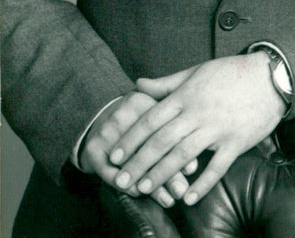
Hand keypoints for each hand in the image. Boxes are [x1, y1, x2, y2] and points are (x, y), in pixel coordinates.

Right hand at [80, 92, 197, 207]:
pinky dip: (127, 186)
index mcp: (141, 101)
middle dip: (168, 173)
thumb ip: (175, 130)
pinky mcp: (93, 150)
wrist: (98, 117)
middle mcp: (121, 115)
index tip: (193, 169)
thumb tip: (194, 165)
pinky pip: (110, 174)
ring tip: (168, 199)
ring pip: (132, 164)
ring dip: (150, 185)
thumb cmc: (137, 117)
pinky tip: (140, 193)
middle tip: (182, 190)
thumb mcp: (155, 111)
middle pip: (148, 148)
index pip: (162, 128)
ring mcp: (105, 132)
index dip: (179, 149)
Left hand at [108, 54, 284, 204]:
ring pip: (183, 154)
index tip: (115, 155)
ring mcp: (217, 128)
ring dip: (162, 174)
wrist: (270, 76)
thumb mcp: (197, 71)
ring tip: (144, 189)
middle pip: (162, 141)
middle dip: (139, 162)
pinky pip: (217, 166)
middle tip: (121, 181)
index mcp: (187, 95)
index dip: (131, 138)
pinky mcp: (236, 142)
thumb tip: (138, 84)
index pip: (152, 119)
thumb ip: (166, 83)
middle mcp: (198, 112)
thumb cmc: (232, 72)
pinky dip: (202, 184)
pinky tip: (188, 198)